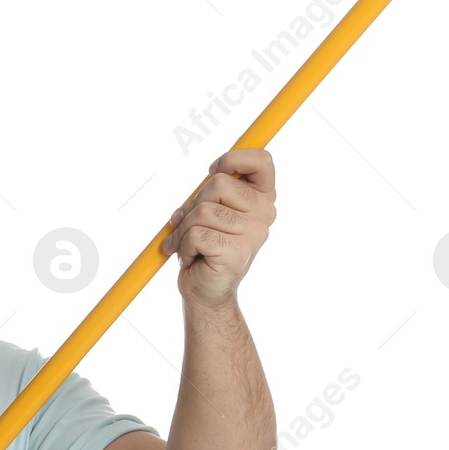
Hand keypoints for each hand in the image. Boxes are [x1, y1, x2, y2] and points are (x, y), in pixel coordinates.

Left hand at [160, 147, 275, 308]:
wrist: (204, 290)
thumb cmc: (205, 247)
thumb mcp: (210, 210)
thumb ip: (214, 189)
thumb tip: (212, 173)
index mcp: (263, 198)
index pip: (262, 160)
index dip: (232, 159)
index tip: (212, 173)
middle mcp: (265, 214)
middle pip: (218, 183)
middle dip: (193, 204)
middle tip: (190, 226)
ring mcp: (254, 234)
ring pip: (202, 211)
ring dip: (184, 230)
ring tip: (190, 245)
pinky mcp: (237, 251)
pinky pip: (196, 233)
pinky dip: (183, 245)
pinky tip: (192, 258)